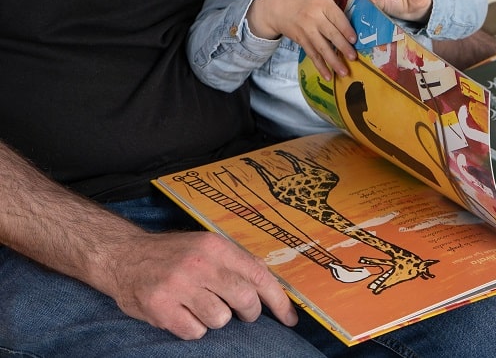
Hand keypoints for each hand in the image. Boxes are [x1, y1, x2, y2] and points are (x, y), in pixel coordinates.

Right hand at [108, 231, 295, 339]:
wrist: (123, 256)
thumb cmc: (173, 254)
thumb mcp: (207, 246)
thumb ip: (237, 262)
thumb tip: (271, 284)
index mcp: (216, 246)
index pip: (259, 276)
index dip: (279, 302)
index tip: (290, 320)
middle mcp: (199, 264)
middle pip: (245, 300)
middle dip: (248, 313)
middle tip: (239, 313)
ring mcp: (179, 285)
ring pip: (220, 319)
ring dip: (214, 318)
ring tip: (199, 305)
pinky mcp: (160, 307)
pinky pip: (195, 332)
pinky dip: (192, 328)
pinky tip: (181, 313)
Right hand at [246, 0, 359, 79]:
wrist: (273, 6)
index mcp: (320, 1)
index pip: (336, 17)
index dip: (345, 29)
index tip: (354, 39)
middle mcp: (313, 17)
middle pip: (330, 34)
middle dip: (342, 48)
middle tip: (354, 58)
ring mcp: (306, 30)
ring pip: (321, 48)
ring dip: (333, 61)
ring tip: (344, 72)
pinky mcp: (301, 40)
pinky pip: (312, 54)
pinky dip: (320, 66)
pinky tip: (328, 76)